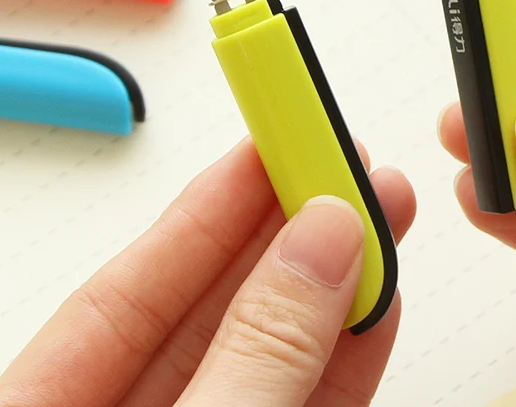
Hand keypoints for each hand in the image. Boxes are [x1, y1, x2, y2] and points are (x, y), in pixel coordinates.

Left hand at [0, 136, 414, 406]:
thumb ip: (255, 354)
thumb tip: (321, 239)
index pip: (130, 283)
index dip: (209, 203)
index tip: (269, 135)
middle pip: (209, 310)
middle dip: (287, 231)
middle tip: (344, 163)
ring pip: (268, 356)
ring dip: (333, 286)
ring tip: (384, 215)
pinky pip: (301, 406)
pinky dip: (344, 359)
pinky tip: (377, 304)